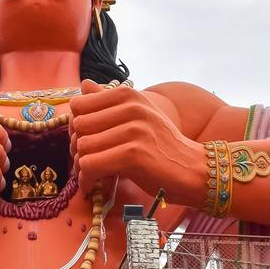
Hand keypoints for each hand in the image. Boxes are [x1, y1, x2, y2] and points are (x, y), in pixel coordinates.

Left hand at [70, 80, 202, 199]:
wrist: (194, 169)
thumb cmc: (162, 145)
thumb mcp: (138, 115)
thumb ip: (108, 100)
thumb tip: (84, 84)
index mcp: (128, 94)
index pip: (79, 104)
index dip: (75, 126)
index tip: (83, 141)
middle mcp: (131, 107)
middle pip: (78, 126)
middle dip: (75, 147)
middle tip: (85, 161)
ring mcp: (133, 130)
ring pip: (83, 146)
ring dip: (80, 166)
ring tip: (89, 175)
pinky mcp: (134, 155)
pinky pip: (91, 165)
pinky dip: (86, 178)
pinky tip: (91, 185)